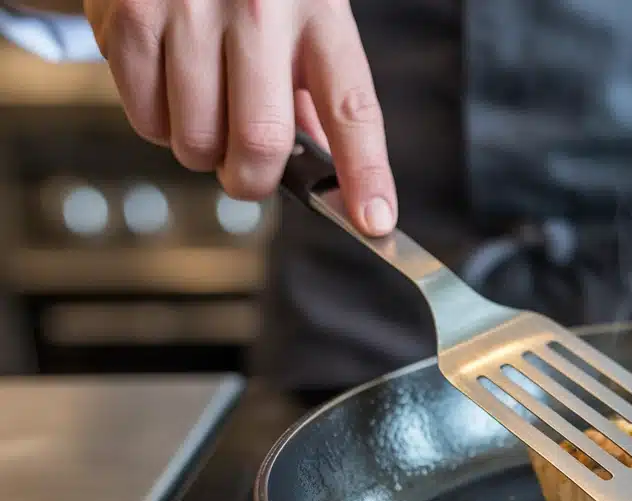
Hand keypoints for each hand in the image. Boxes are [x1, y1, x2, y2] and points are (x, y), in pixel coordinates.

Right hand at [83, 0, 396, 235]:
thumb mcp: (304, 11)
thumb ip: (315, 86)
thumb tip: (326, 163)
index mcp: (318, 12)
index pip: (352, 108)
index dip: (365, 173)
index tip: (373, 220)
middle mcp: (258, 9)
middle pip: (260, 142)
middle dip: (252, 180)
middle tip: (247, 172)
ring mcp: (190, 11)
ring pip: (195, 140)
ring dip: (201, 151)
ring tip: (206, 110)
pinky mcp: (131, 18)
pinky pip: (146, 118)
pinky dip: (159, 124)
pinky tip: (170, 85)